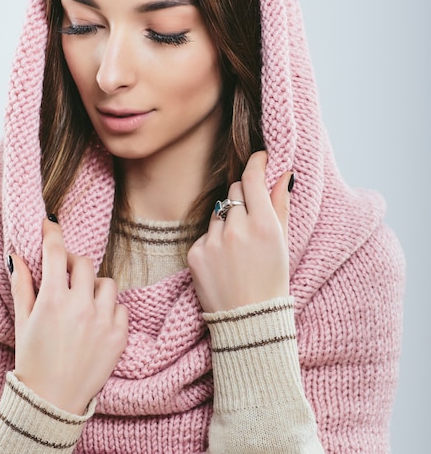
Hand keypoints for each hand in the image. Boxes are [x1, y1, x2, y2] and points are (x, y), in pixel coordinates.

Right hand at [9, 218, 128, 414]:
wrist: (52, 401)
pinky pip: (120, 308)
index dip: (52, 234)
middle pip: (83, 263)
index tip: (49, 224)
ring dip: (93, 286)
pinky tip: (94, 322)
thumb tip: (16, 255)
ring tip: (81, 301)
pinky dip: (109, 310)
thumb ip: (22, 285)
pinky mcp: (119, 336)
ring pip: (106, 283)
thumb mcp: (22, 321)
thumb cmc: (33, 360)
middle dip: (71, 263)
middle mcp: (81, 307)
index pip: (55, 253)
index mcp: (53, 300)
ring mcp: (103, 321)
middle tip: (63, 273)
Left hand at [187, 151, 291, 312]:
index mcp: (264, 225)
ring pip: (218, 212)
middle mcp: (237, 229)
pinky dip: (213, 242)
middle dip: (243, 195)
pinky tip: (224, 261)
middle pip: (234, 190)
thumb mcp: (283, 243)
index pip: (252, 179)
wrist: (249, 321)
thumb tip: (283, 174)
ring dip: (227, 221)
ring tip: (238, 248)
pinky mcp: (196, 254)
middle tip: (252, 214)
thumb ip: (280, 205)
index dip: (256, 163)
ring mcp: (213, 242)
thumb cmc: (272, 282)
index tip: (259, 158)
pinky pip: (204, 235)